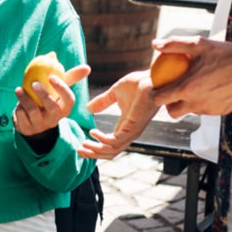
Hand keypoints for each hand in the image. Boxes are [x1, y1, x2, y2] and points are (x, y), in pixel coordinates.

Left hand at [14, 63, 88, 138]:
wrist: (31, 121)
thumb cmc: (46, 99)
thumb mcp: (53, 88)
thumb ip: (61, 75)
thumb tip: (61, 57)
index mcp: (65, 108)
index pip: (69, 99)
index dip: (62, 88)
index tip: (51, 76)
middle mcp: (55, 119)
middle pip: (53, 108)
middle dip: (44, 94)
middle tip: (34, 83)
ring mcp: (42, 126)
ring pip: (34, 112)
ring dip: (25, 100)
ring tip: (18, 89)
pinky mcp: (28, 130)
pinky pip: (22, 119)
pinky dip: (19, 110)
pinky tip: (18, 105)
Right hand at [79, 34, 217, 158]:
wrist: (152, 79)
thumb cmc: (139, 83)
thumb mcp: (114, 93)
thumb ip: (102, 102)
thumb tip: (88, 108)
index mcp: (124, 126)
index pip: (109, 145)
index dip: (95, 148)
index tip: (81, 145)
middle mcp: (128, 132)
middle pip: (110, 152)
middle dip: (93, 153)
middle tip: (79, 150)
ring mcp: (132, 131)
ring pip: (112, 150)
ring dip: (95, 149)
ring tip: (83, 145)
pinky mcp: (133, 127)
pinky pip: (116, 141)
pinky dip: (103, 140)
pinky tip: (93, 132)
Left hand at [156, 39, 231, 118]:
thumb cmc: (225, 53)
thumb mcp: (199, 44)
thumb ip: (174, 45)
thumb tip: (155, 44)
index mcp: (187, 88)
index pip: (160, 99)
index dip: (156, 94)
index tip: (159, 87)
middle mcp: (196, 103)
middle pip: (173, 112)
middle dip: (170, 105)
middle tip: (174, 92)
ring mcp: (209, 110)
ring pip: (191, 112)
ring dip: (188, 103)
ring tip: (195, 88)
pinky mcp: (221, 112)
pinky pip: (206, 110)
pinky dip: (204, 103)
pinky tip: (211, 89)